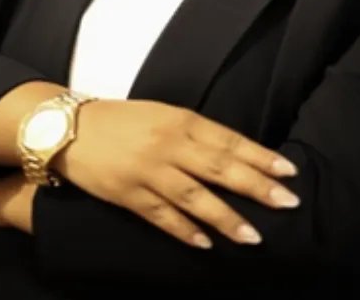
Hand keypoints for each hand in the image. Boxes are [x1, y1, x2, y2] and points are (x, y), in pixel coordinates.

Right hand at [54, 100, 299, 248]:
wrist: (70, 128)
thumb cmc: (123, 118)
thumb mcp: (163, 114)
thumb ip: (195, 132)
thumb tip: (234, 154)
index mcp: (181, 120)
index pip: (229, 140)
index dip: (260, 156)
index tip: (288, 171)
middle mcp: (169, 144)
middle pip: (220, 168)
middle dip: (256, 186)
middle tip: (287, 202)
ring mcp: (148, 171)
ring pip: (195, 197)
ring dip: (226, 218)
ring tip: (254, 236)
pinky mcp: (128, 195)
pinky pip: (161, 216)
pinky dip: (184, 231)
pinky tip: (205, 245)